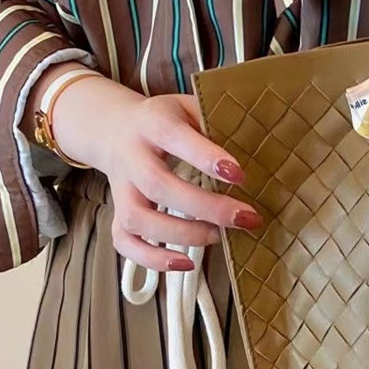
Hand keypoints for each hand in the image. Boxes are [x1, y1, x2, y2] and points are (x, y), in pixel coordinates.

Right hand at [49, 72, 261, 272]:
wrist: (114, 129)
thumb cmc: (167, 119)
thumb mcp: (188, 105)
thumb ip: (214, 119)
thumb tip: (255, 145)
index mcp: (152, 123)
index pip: (175, 137)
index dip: (206, 157)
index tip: (240, 175)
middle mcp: (131, 156)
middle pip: (158, 185)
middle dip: (205, 206)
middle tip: (245, 217)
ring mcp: (120, 188)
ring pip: (138, 218)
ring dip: (181, 234)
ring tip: (220, 236)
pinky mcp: (118, 212)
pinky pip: (124, 242)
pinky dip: (151, 259)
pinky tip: (185, 263)